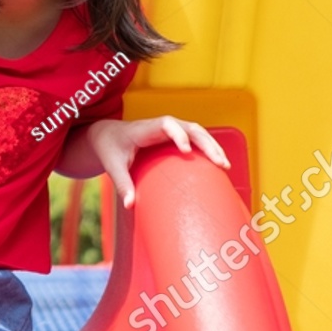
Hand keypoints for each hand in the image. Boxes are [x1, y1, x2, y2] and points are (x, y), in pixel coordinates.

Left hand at [87, 116, 230, 208]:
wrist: (107, 135)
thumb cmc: (111, 148)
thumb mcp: (112, 166)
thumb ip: (121, 184)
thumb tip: (130, 206)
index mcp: (145, 129)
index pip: (165, 125)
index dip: (177, 134)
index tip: (185, 150)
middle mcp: (161, 126)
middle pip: (189, 127)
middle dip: (206, 143)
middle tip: (219, 163)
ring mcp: (170, 130)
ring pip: (196, 131)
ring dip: (212, 145)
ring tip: (224, 165)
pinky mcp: (175, 136)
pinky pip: (195, 138)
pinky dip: (208, 148)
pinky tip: (218, 164)